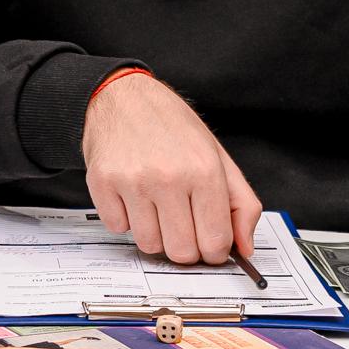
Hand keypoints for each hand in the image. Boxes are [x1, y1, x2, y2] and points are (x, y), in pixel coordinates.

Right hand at [82, 73, 262, 265]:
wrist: (123, 96)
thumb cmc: (171, 126)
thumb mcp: (218, 157)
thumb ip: (241, 204)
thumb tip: (245, 247)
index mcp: (204, 170)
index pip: (215, 241)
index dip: (214, 251)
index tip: (210, 245)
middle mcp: (169, 176)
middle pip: (181, 252)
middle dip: (184, 246)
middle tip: (182, 225)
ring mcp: (133, 181)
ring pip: (149, 245)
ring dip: (154, 233)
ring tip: (155, 205)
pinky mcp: (103, 184)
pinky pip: (118, 228)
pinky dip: (126, 219)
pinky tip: (132, 195)